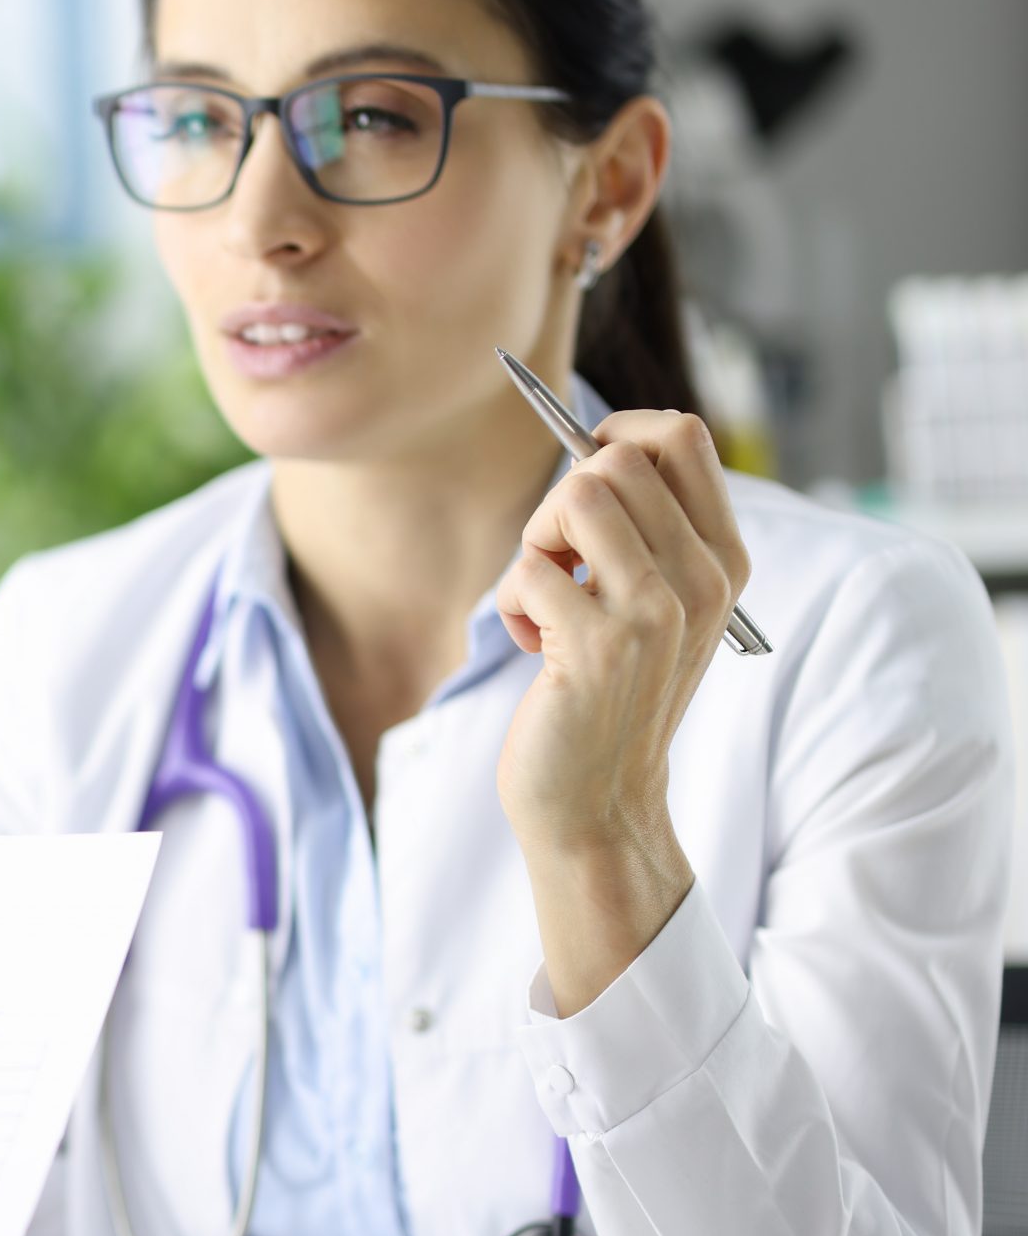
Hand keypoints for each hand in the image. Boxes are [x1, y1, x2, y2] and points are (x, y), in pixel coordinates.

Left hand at [494, 410, 746, 1009]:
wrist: (599, 801)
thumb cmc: (608, 693)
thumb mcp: (652, 606)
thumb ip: (646, 533)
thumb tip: (600, 449)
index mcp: (724, 561)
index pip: (684, 437)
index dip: (617, 434)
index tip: (582, 474)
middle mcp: (703, 580)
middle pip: (616, 460)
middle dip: (559, 502)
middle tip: (557, 565)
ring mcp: (656, 613)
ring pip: (577, 497)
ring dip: (535, 543)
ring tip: (545, 599)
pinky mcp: (599, 647)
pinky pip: (528, 570)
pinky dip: (511, 603)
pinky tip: (533, 647)